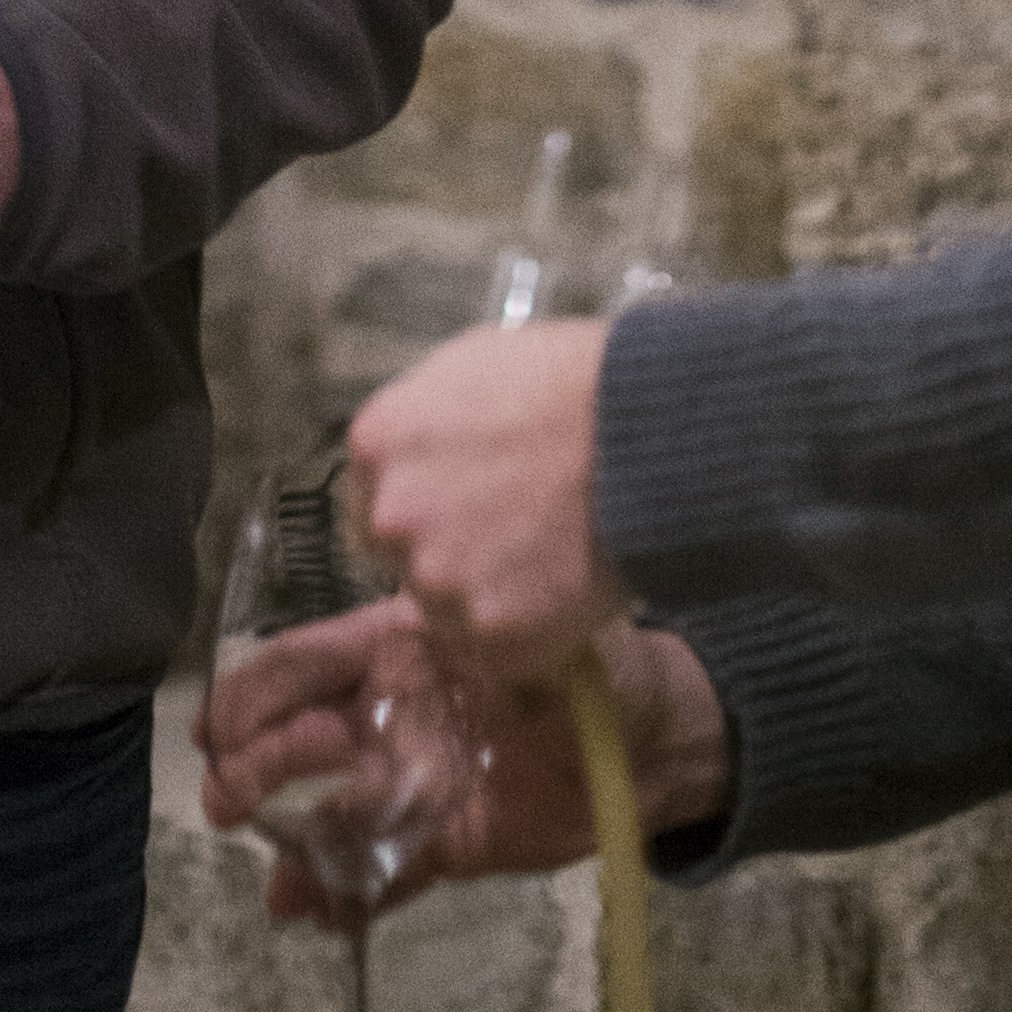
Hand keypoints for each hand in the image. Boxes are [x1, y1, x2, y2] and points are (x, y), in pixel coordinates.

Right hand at [197, 609, 731, 922]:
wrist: (654, 748)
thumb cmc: (600, 666)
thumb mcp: (545, 636)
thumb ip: (491, 639)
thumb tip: (443, 630)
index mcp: (402, 645)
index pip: (309, 659)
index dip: (255, 689)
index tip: (214, 725)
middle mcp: (390, 712)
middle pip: (302, 736)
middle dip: (251, 766)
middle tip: (222, 803)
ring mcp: (411, 782)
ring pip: (330, 810)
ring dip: (290, 841)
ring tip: (272, 880)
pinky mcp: (441, 843)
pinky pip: (381, 872)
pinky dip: (344, 896)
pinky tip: (313, 916)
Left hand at [351, 320, 623, 673]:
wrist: (644, 429)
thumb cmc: (568, 384)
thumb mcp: (469, 363)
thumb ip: (421, 423)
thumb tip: (412, 458)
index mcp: (378, 443)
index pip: (367, 502)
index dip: (414, 508)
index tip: (452, 508)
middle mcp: (393, 516)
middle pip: (398, 556)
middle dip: (441, 549)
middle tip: (503, 530)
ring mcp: (439, 578)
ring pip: (443, 607)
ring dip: (481, 592)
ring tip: (540, 552)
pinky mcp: (491, 630)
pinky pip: (492, 648)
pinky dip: (522, 628)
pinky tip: (557, 584)